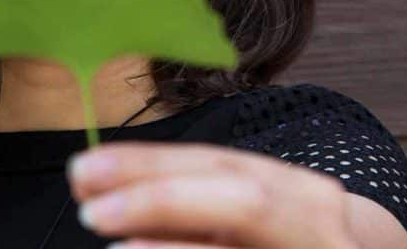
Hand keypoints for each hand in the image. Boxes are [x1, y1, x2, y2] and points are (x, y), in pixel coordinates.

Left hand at [66, 141, 360, 247]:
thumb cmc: (280, 243)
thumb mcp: (241, 215)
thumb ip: (180, 202)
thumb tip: (92, 186)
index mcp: (297, 191)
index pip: (217, 164)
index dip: (148, 165)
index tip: (85, 170)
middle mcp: (321, 225)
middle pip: (241, 199)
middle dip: (162, 198)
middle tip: (91, 211)